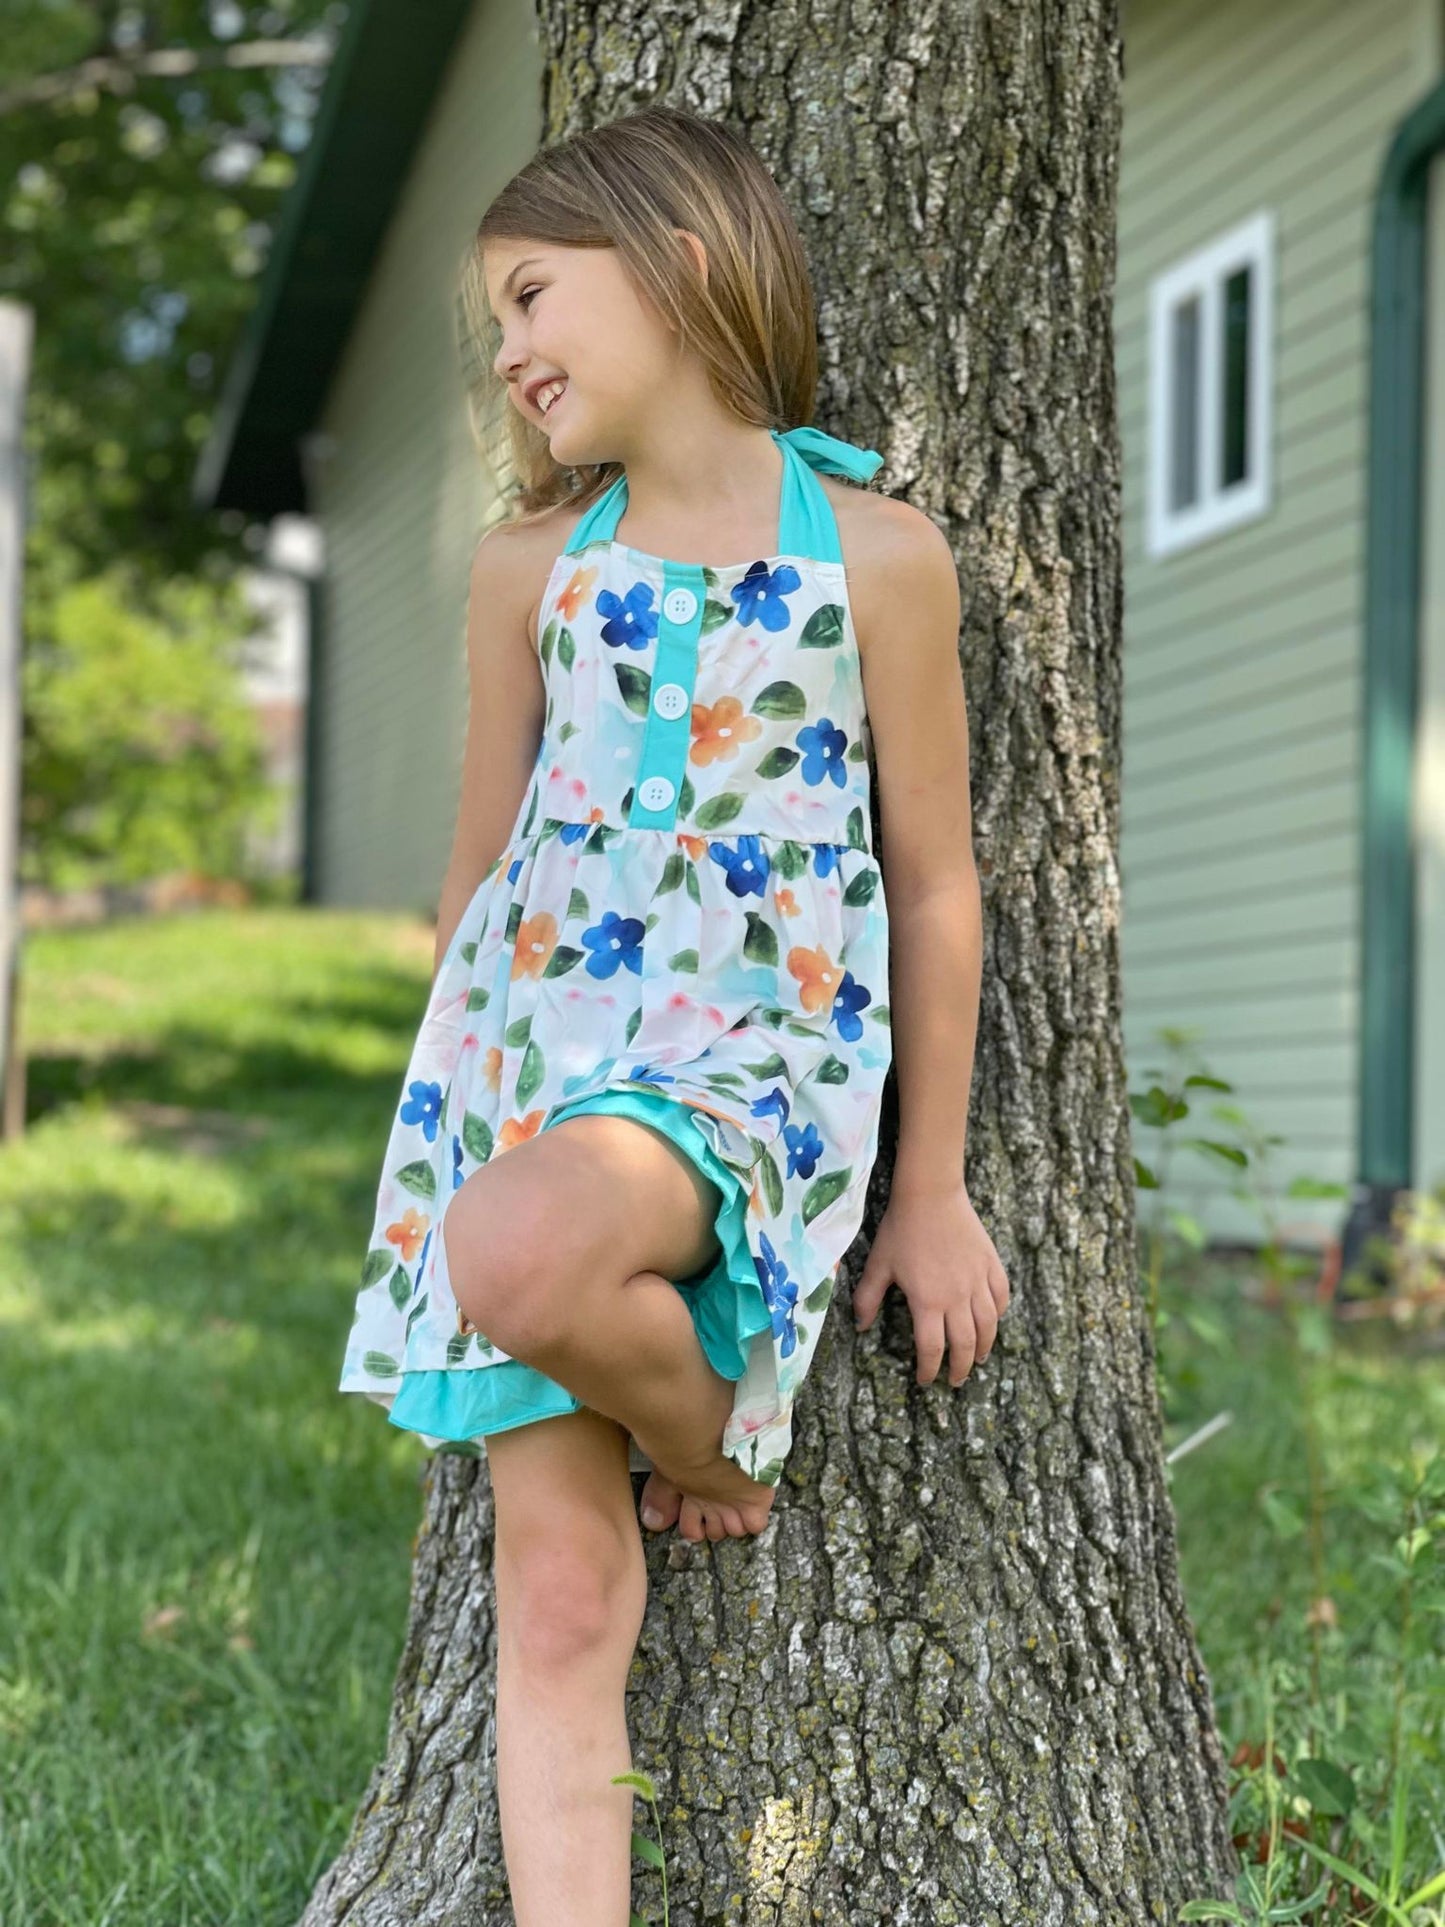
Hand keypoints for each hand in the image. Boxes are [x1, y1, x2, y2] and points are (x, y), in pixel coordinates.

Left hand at [851, 1178, 1009, 1386]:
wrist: (931, 1195)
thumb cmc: (901, 1229)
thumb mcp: (878, 1265)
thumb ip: (867, 1298)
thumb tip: (860, 1326)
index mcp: (928, 1302)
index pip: (932, 1349)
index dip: (929, 1369)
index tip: (925, 1379)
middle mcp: (957, 1297)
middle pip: (964, 1344)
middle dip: (959, 1368)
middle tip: (955, 1380)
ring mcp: (978, 1281)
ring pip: (989, 1325)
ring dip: (984, 1347)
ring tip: (978, 1359)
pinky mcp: (991, 1264)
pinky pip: (1001, 1296)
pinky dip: (999, 1313)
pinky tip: (994, 1320)